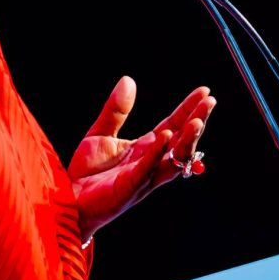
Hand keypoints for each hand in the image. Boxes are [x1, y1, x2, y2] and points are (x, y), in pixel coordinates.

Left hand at [68, 76, 215, 243]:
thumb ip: (116, 110)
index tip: (205, 92)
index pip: (174, 125)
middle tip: (210, 102)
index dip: (189, 109)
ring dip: (187, 140)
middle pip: (182, 142)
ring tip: (197, 121)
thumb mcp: (100, 133)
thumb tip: (129, 80)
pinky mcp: (129, 188)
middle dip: (197, 122)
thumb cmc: (87, 171)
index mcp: (146, 148)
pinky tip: (165, 136)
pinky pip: (147, 169)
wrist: (68, 200)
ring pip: (174, 159)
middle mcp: (151, 163)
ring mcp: (143, 177)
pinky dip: (157, 153)